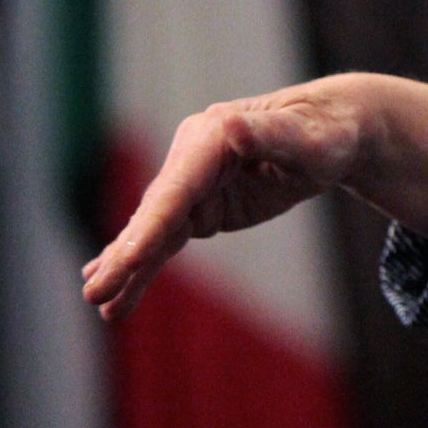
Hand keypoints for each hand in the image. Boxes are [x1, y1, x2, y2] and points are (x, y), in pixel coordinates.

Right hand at [80, 73, 427, 320]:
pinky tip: (119, 288)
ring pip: (157, 232)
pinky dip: (144, 263)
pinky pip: (169, 239)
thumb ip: (271, 133)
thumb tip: (230, 125)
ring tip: (99, 303)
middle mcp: (193, 158)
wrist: (333, 132)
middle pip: (158, 215)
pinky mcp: (204, 205)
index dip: (152, 225)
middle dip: (127, 255)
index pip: (178, 189)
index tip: (128, 258)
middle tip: (94, 293)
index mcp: (213, 137)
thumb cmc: (329, 132)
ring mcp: (194, 183)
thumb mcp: (311, 137)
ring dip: (128, 269)